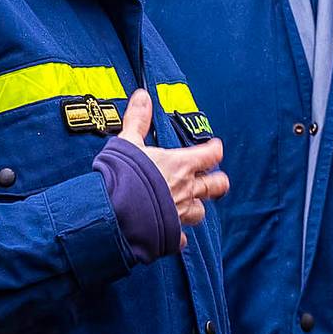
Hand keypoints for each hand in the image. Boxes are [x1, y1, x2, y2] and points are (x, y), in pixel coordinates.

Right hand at [118, 90, 228, 231]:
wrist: (115, 213)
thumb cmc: (124, 176)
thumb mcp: (128, 142)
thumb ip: (137, 120)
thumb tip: (142, 96)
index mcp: (180, 165)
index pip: (210, 155)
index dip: (214, 149)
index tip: (215, 146)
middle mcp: (186, 190)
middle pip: (215, 186)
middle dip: (217, 181)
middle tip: (215, 178)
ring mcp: (180, 213)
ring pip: (200, 212)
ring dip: (197, 207)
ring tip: (191, 204)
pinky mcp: (170, 234)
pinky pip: (181, 237)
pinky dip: (179, 235)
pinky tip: (175, 234)